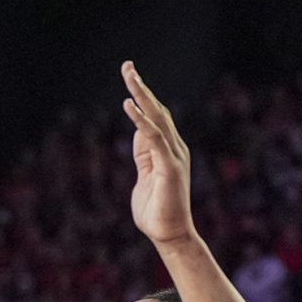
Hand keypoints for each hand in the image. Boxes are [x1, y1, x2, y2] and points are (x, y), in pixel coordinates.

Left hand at [120, 61, 195, 245]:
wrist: (169, 236)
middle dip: (141, 87)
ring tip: (129, 75)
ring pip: (158, 117)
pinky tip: (130, 105)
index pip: (156, 116)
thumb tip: (139, 134)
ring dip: (142, 95)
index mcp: (168, 150)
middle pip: (158, 109)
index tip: (130, 76)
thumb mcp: (145, 176)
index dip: (143, 96)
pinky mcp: (169, 166)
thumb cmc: (156, 211)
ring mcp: (173, 156)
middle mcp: (174, 148)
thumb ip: (143, 155)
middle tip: (127, 65)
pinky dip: (142, 120)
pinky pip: (154, 138)